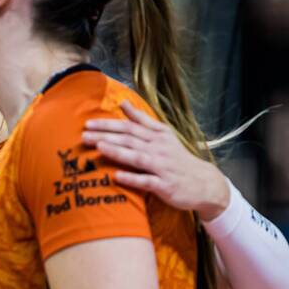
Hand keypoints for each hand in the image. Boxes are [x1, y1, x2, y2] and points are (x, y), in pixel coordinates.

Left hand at [82, 101, 229, 220]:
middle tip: (84, 135)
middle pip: (130, 140)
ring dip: (118, 152)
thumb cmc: (177, 158)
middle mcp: (159, 149)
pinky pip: (147, 181)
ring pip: (138, 158)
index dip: (108, 124)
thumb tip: (123, 102)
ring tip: (99, 148)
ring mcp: (163, 168)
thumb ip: (142, 119)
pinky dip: (133, 178)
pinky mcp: (166, 186)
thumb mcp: (163, 135)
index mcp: (157, 136)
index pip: (129, 127)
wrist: (205, 183)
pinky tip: (117, 176)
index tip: (87, 123)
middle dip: (106, 136)